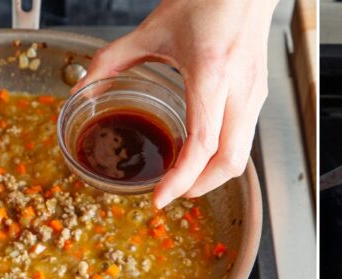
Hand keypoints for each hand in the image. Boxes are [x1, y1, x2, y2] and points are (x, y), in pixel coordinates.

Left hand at [74, 0, 277, 207]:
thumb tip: (83, 85)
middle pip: (230, 161)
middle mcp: (239, 88)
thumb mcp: (152, 29)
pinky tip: (200, 149)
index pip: (202, 143)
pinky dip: (222, 154)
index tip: (160, 197)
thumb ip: (112, 59)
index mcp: (211, 73)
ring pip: (242, 154)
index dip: (182, 178)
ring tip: (184, 176)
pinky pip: (244, 137)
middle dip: (201, 187)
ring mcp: (254, 93)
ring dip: (213, 174)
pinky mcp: (259, 94)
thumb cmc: (207, 1)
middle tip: (173, 193)